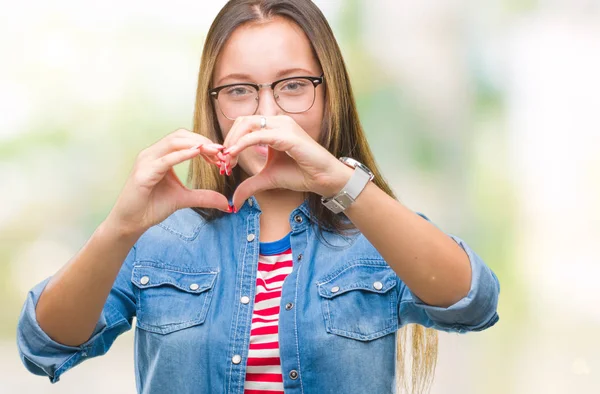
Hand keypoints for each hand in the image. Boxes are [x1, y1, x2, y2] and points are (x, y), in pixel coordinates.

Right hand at [107, 129, 229, 235]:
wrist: (131, 222)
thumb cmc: (152, 206)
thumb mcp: (184, 199)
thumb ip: (203, 197)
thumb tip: (226, 203)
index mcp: (160, 155)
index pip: (185, 139)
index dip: (204, 143)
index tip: (222, 153)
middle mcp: (152, 153)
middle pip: (181, 136)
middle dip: (203, 141)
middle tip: (222, 152)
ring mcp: (146, 161)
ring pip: (173, 142)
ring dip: (197, 145)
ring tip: (214, 153)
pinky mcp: (143, 174)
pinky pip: (165, 160)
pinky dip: (182, 155)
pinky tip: (197, 154)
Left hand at [220, 115, 351, 209]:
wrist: (323, 179)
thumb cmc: (300, 174)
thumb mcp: (267, 179)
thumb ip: (249, 186)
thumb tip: (233, 202)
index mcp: (273, 127)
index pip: (244, 125)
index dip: (230, 140)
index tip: (224, 161)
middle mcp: (278, 122)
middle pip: (242, 121)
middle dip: (228, 139)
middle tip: (222, 160)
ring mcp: (283, 126)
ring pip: (247, 124)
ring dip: (233, 141)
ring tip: (227, 159)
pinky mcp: (287, 135)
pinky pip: (257, 135)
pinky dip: (242, 144)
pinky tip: (234, 156)